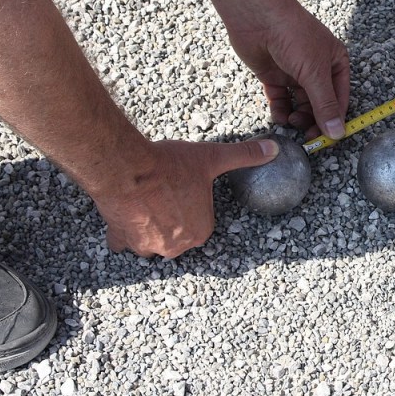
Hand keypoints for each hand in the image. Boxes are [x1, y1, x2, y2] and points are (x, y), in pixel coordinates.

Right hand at [94, 137, 278, 257]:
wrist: (127, 168)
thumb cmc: (170, 165)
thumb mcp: (212, 156)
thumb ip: (245, 155)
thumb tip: (272, 149)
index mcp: (200, 231)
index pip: (200, 222)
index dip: (192, 204)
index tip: (185, 190)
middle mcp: (175, 246)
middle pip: (176, 234)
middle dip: (172, 218)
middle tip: (166, 194)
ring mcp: (147, 246)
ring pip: (151, 241)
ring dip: (149, 226)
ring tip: (148, 202)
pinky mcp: (122, 240)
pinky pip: (124, 242)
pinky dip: (125, 231)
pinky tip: (127, 214)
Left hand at [225, 0, 350, 140]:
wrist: (257, 16)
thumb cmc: (293, 35)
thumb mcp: (315, 73)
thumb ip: (325, 105)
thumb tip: (337, 133)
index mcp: (335, 62)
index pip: (340, 98)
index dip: (335, 119)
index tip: (328, 138)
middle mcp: (317, 69)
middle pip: (320, 104)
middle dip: (314, 120)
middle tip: (307, 137)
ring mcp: (295, 72)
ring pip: (300, 104)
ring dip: (297, 117)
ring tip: (291, 123)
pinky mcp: (274, 76)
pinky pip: (281, 99)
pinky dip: (280, 110)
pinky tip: (278, 116)